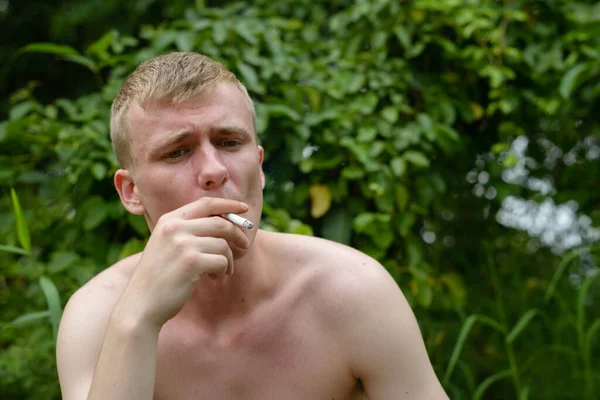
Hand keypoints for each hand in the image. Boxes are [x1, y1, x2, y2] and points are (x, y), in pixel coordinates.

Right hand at [114, 198, 249, 329]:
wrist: (141, 304)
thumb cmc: (159, 276)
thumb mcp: (167, 244)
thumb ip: (188, 230)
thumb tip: (224, 221)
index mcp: (169, 220)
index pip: (206, 203)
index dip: (228, 204)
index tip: (244, 208)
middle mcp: (175, 228)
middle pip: (220, 223)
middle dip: (237, 234)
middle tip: (244, 245)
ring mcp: (183, 244)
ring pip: (223, 244)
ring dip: (228, 259)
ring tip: (222, 270)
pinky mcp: (192, 262)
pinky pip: (222, 261)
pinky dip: (223, 270)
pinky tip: (214, 277)